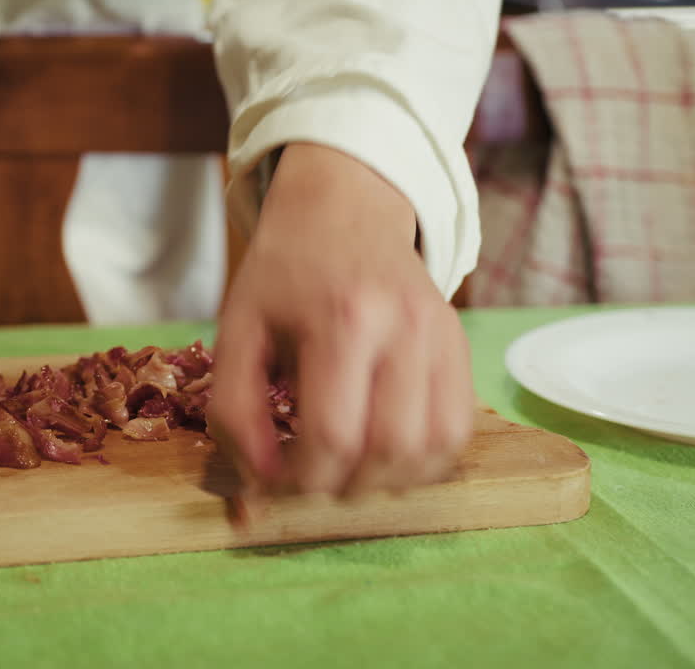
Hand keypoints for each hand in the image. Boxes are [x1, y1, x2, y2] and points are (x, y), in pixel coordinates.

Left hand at [209, 143, 474, 500]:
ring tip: (348, 467)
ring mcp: (441, 336)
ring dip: (387, 480)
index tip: (275, 478)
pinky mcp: (460, 345)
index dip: (300, 479)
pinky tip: (385, 452)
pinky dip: (424, 460)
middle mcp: (403, 327)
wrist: (343, 210)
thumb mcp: (237, 330)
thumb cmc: (284, 272)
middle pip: (387, 451)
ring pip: (432, 449)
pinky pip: (458, 431)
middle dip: (342, 485)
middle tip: (311, 475)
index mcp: (341, 319)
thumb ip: (234, 409)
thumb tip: (258, 485)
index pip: (333, 436)